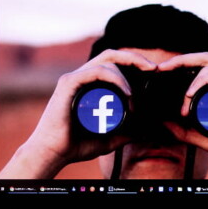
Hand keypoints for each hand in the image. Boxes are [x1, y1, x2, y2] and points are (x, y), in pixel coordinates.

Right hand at [0, 49, 156, 178]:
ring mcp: (74, 78)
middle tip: (153, 69)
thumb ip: (124, 134)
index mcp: (90, 84)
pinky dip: (115, 78)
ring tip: (134, 98)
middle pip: (111, 55)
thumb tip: (144, 132)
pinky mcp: (68, 83)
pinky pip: (95, 71)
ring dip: (126, 77)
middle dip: (135, 58)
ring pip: (106, 62)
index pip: (114, 63)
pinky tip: (127, 92)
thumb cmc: (75, 145)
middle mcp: (82, 77)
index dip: (134, 63)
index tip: (153, 72)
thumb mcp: (108, 138)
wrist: (53, 153)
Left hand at [158, 52, 207, 178]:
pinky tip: (191, 95)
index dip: (181, 64)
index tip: (161, 72)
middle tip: (161, 68)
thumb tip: (165, 124)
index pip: (201, 66)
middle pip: (204, 58)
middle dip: (180, 60)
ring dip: (190, 81)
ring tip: (182, 102)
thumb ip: (186, 132)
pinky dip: (202, 81)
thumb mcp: (206, 139)